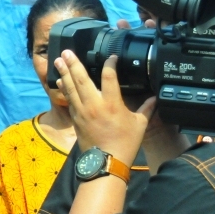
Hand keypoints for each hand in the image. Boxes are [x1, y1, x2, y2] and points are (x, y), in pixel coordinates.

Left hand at [54, 51, 155, 165]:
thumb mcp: (139, 124)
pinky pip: (68, 100)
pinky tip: (60, 81)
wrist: (107, 162)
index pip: (109, 76)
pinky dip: (64, 89)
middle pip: (81, 79)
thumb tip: (156, 98)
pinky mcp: (76, 119)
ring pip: (71, 88)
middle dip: (73, 63)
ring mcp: (82, 111)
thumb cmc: (125, 143)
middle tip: (66, 52)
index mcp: (112, 104)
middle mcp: (94, 104)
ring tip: (58, 60)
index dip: (110, 63)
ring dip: (64, 73)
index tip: (111, 56)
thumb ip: (146, 108)